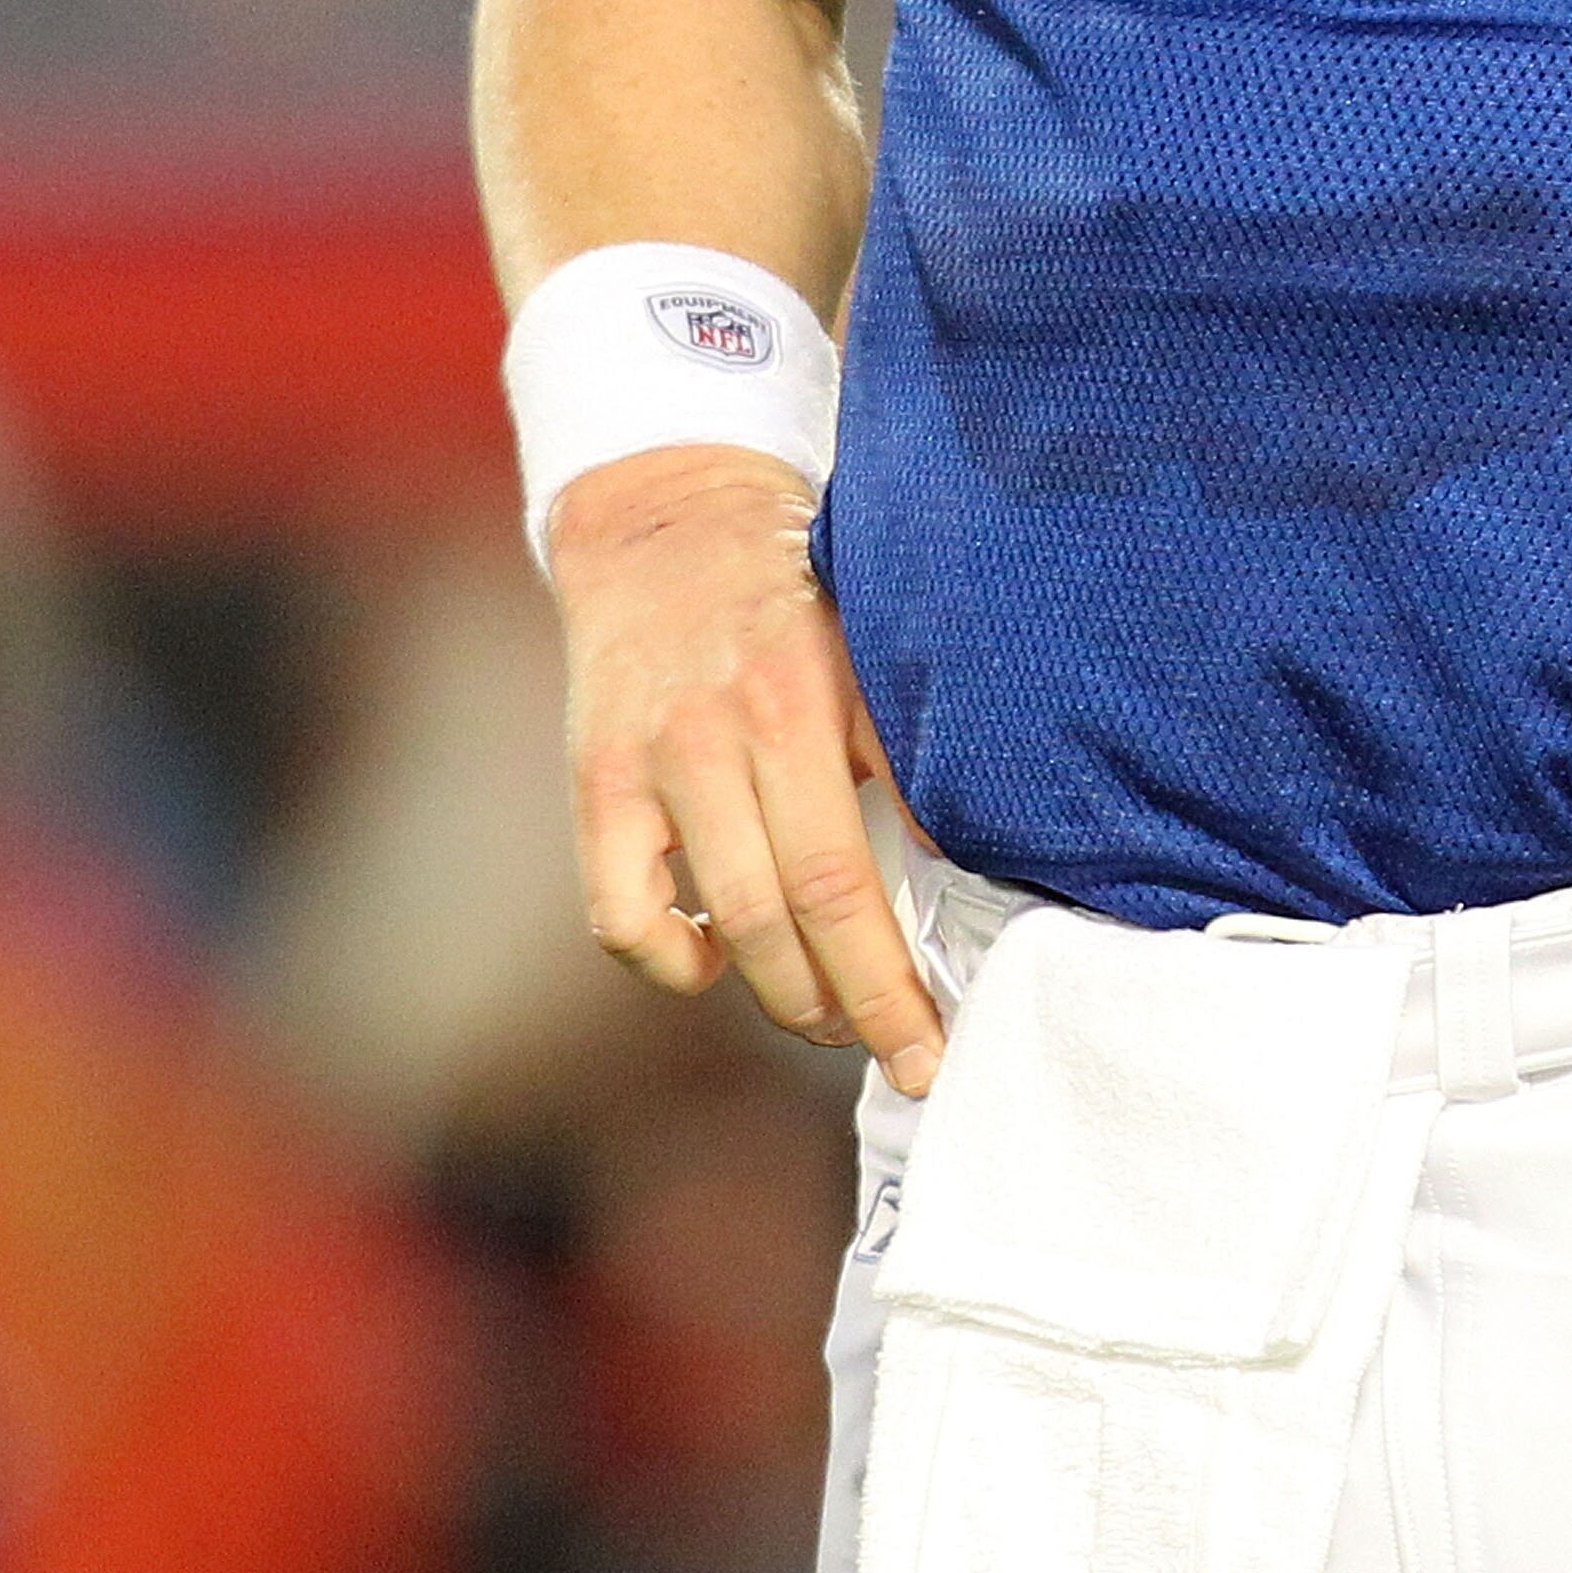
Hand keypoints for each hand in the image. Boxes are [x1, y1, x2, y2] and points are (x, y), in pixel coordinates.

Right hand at [551, 442, 943, 1094]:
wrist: (669, 519)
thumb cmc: (800, 593)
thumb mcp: (874, 648)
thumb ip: (911, 752)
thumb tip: (975, 869)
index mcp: (802, 701)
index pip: (849, 880)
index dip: (890, 984)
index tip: (935, 1049)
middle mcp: (720, 735)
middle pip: (788, 916)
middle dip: (853, 1009)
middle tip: (904, 1053)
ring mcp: (650, 763)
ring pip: (718, 921)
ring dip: (783, 994)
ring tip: (828, 1015)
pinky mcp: (596, 782)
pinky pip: (619, 914)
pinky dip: (671, 959)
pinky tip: (714, 957)